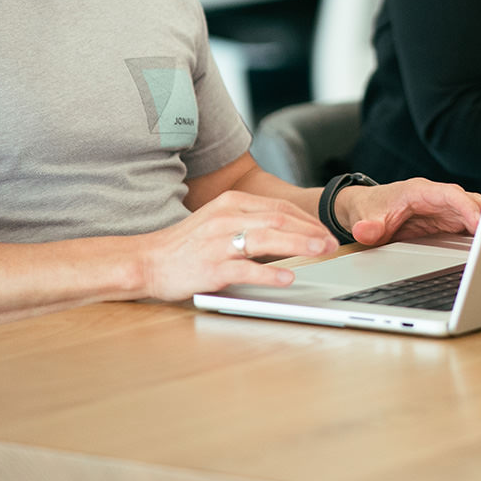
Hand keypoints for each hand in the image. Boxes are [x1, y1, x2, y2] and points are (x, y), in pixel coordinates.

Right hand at [138, 190, 336, 302]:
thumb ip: (248, 221)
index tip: (323, 230)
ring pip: (267, 239)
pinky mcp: (212, 267)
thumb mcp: (218, 221)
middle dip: (309, 230)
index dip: (305, 219)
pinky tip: (288, 277)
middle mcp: (226, 217)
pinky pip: (246, 269)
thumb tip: (286, 231)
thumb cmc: (186, 245)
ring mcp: (219, 242)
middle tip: (331, 242)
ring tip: (320, 251)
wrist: (148, 260)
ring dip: (298, 245)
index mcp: (230, 203)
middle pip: (277, 220)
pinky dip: (270, 273)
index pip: (277, 206)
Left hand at [335, 179, 480, 246]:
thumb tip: (366, 231)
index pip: (452, 196)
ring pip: (476, 213)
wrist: (366, 210)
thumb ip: (368, 226)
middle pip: (470, 202)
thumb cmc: (370, 209)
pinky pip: (471, 226)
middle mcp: (438, 198)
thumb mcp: (365, 219)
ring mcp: (445, 210)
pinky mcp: (448, 223)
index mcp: (421, 191)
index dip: (468, 209)